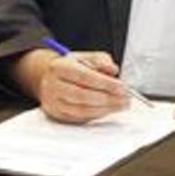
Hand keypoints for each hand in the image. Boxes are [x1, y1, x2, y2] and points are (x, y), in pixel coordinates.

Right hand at [13, 48, 128, 123]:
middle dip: (108, 99)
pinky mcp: (57, 114)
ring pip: (80, 110)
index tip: (122, 87)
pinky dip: (96, 115)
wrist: (49, 77)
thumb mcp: (86, 56)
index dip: (106, 83)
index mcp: (60, 67)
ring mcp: (53, 102)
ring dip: (104, 109)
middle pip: (82, 95)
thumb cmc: (71, 67)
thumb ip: (101, 60)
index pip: (84, 76)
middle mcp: (53, 85)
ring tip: (120, 105)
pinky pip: (78, 118)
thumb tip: (113, 70)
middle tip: (125, 99)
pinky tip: (108, 110)